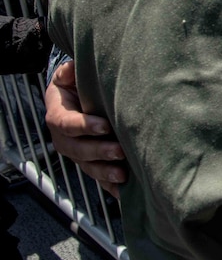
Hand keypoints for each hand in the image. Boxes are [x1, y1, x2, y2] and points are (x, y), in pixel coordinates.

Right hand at [44, 61, 126, 196]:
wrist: (75, 98)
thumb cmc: (75, 84)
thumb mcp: (68, 75)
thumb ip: (69, 72)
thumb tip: (72, 68)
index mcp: (58, 116)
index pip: (68, 124)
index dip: (84, 126)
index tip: (104, 126)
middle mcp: (65, 139)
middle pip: (78, 149)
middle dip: (99, 151)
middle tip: (120, 151)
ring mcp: (78, 153)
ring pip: (88, 166)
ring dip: (105, 172)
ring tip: (123, 174)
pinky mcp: (91, 162)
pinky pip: (99, 177)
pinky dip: (110, 186)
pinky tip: (124, 192)